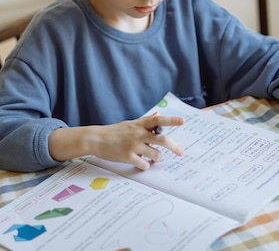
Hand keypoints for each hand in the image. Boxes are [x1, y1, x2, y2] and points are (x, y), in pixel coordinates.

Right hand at [49, 113, 184, 169]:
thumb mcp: (130, 123)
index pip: (159, 120)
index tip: (183, 121)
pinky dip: (145, 165)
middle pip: (162, 139)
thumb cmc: (114, 131)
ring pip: (156, 155)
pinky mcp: (128, 157)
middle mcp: (138, 134)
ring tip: (153, 158)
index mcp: (140, 124)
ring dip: (157, 159)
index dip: (172, 120)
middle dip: (174, 147)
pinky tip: (141, 163)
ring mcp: (133, 146)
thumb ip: (145, 120)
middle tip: (181, 152)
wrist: (96, 139)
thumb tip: (158, 113)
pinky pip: (145, 165)